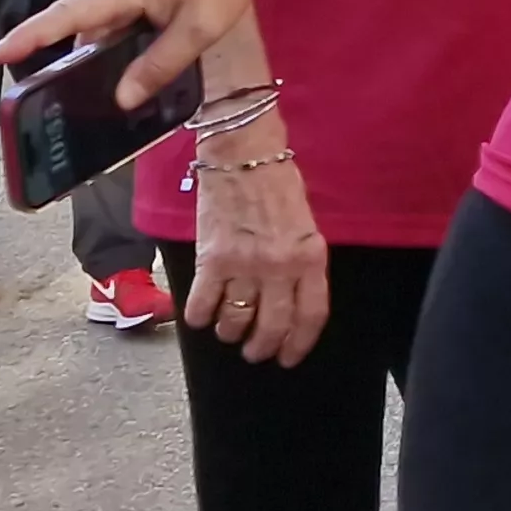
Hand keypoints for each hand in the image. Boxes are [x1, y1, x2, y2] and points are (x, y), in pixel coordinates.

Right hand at [0, 0, 274, 108]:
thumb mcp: (199, 29)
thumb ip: (160, 65)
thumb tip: (121, 99)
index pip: (65, 16)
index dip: (28, 37)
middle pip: (83, 25)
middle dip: (71, 59)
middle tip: (64, 100)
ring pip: (105, 21)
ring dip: (105, 49)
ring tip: (112, 88)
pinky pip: (119, 12)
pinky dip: (122, 35)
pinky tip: (139, 58)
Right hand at [190, 144, 333, 366]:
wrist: (244, 154)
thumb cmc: (277, 182)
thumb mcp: (306, 224)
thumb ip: (302, 261)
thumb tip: (291, 296)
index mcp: (310, 257)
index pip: (310, 316)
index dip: (299, 344)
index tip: (288, 356)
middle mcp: (280, 267)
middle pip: (273, 326)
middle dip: (262, 347)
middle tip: (254, 351)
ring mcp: (245, 265)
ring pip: (236, 321)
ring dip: (230, 332)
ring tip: (228, 330)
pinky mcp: (212, 260)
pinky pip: (203, 305)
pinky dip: (199, 317)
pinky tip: (201, 315)